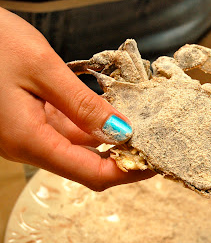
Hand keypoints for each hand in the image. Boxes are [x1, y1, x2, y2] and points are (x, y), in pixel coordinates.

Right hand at [0, 8, 154, 189]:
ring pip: (76, 144)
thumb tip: (120, 130)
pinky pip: (64, 127)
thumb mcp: (41, 69)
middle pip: (85, 163)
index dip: (126, 172)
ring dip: (107, 136)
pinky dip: (89, 121)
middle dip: (121, 155)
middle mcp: (26, 144)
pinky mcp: (25, 117)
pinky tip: (108, 108)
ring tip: (138, 121)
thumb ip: (82, 104)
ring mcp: (25, 131)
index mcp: (28, 140)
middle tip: (152, 140)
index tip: (153, 163)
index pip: (91, 174)